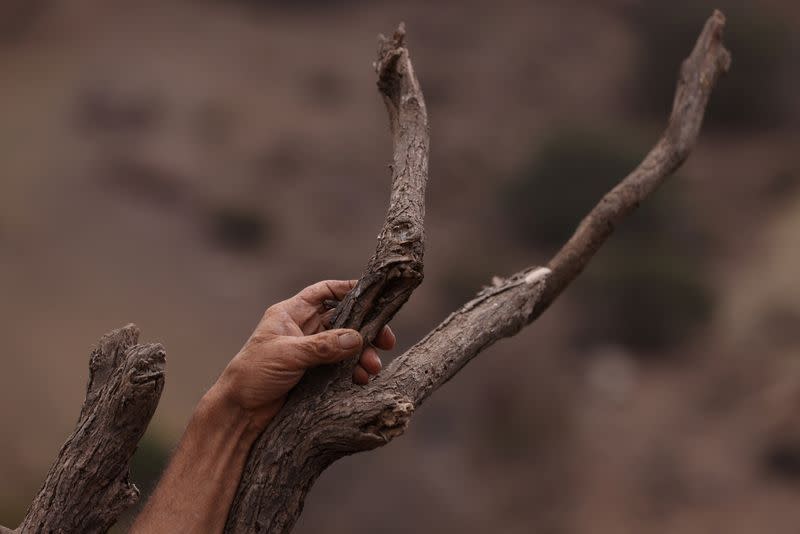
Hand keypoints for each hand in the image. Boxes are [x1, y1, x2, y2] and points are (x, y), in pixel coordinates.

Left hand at [215, 280, 395, 428]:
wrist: (238, 414)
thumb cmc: (252, 375)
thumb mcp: (288, 354)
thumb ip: (323, 346)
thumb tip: (357, 338)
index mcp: (291, 314)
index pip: (323, 292)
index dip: (347, 290)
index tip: (373, 296)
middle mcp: (303, 330)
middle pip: (343, 320)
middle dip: (365, 329)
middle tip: (386, 341)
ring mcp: (310, 353)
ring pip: (346, 346)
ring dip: (362, 355)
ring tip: (372, 369)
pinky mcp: (314, 376)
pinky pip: (342, 369)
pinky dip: (354, 372)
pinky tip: (362, 380)